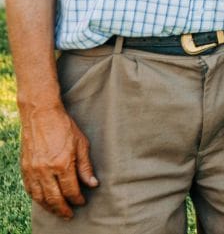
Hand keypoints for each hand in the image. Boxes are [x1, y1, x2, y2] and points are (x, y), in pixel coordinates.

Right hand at [19, 103, 97, 219]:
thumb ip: (85, 166)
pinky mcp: (24, 168)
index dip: (77, 198)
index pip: (70, 190)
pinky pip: (29, 189)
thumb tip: (92, 184)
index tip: (82, 202)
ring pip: (40, 197)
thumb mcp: (81, 144)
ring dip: (49, 207)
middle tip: (69, 215)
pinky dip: (37, 198)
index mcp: (62, 164)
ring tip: (57, 212)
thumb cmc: (64, 127)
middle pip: (54, 198)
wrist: (41, 115)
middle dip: (63, 209)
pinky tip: (43, 201)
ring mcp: (33, 170)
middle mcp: (45, 170)